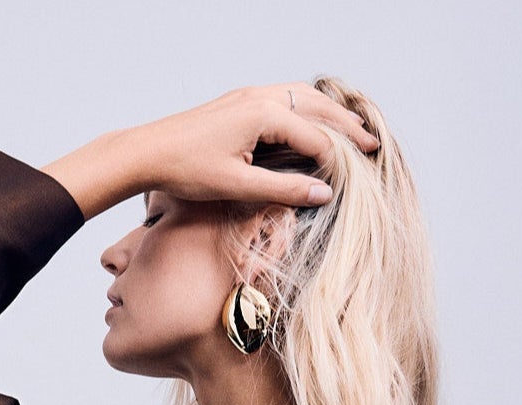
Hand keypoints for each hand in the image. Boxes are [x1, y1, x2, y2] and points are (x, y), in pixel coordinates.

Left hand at [139, 83, 377, 205]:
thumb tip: (324, 193)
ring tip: (353, 129)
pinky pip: (285, 97)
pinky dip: (307, 108)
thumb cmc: (187, 170)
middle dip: (347, 126)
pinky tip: (313, 122)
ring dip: (330, 113)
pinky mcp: (240, 101)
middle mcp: (260, 95)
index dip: (337, 160)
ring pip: (303, 97)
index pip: (314, 136)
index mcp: (263, 113)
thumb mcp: (238, 185)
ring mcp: (249, 94)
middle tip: (373, 145)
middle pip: (317, 107)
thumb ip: (284, 188)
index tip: (355, 180)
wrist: (148, 151)